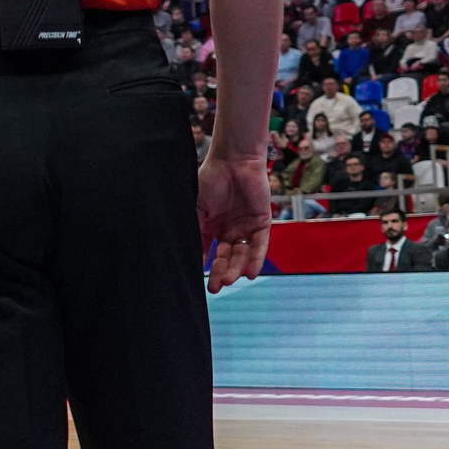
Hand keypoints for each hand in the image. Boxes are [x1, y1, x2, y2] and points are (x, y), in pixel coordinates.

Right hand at [198, 153, 272, 291]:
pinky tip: (250, 273)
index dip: (205, 266)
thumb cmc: (210, 179)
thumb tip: (187, 254)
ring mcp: (245, 227)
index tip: (199, 281)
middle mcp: (228, 230)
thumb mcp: (195, 207)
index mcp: (211, 227)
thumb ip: (194, 229)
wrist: (233, 161)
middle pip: (225, 257)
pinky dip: (256, 259)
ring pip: (241, 254)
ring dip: (236, 268)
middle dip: (221, 273)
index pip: (208, 252)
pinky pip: (260, 246)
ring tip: (230, 280)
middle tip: (216, 288)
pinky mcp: (262, 223)